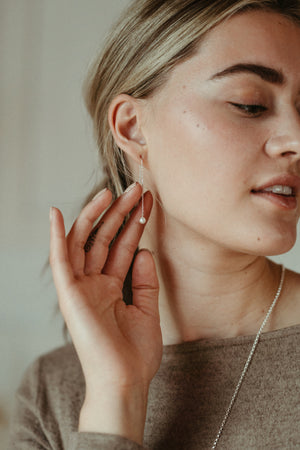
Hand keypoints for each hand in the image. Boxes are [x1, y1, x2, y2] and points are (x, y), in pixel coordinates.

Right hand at [49, 183, 161, 441]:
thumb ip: (144, 279)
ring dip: (95, 216)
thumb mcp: (147, 309)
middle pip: (104, 239)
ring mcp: (80, 288)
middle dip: (119, 213)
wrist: (126, 381)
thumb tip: (144, 250)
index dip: (135, 224)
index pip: (122, 247)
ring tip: (110, 192)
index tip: (148, 202)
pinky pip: (60, 261)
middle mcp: (94, 284)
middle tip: (134, 189)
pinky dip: (56, 237)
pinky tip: (56, 213)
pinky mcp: (69, 295)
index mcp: (110, 287)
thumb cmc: (136, 353)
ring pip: (84, 242)